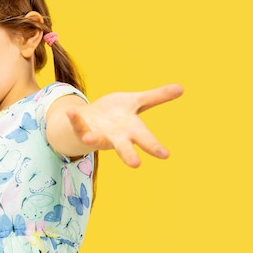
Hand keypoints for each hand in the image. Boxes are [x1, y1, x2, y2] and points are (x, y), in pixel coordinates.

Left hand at [66, 84, 183, 166]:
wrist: (90, 119)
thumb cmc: (116, 113)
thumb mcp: (136, 102)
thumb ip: (156, 97)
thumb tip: (181, 88)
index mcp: (131, 129)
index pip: (145, 138)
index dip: (154, 146)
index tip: (165, 155)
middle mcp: (115, 136)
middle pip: (123, 147)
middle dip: (128, 155)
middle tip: (135, 164)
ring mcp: (97, 134)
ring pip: (96, 139)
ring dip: (92, 139)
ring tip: (89, 140)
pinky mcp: (82, 129)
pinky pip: (77, 124)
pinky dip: (74, 118)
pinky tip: (71, 111)